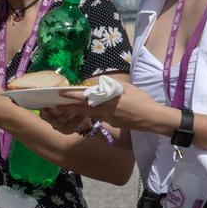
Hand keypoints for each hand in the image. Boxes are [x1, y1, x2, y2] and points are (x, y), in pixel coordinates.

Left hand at [44, 77, 160, 133]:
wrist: (152, 118)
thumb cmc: (142, 100)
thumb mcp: (127, 88)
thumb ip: (111, 86)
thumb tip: (97, 84)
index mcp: (108, 101)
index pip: (87, 98)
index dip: (73, 97)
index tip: (61, 95)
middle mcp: (105, 111)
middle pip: (83, 109)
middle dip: (68, 108)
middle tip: (54, 106)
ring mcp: (108, 119)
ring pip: (89, 115)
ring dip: (76, 112)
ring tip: (63, 110)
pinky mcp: (112, 123)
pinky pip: (98, 118)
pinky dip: (89, 115)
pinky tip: (84, 113)